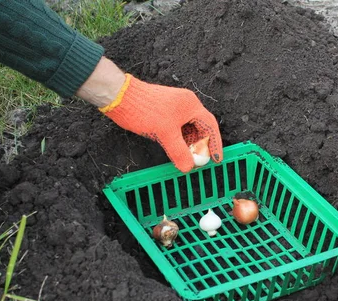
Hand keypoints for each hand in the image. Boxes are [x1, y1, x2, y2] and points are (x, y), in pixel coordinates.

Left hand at [99, 74, 221, 171]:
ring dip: (188, 144)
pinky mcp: (163, 112)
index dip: (215, 143)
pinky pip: (176, 128)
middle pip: (200, 128)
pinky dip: (178, 140)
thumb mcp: (165, 134)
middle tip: (199, 161)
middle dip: (200, 146)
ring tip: (186, 158)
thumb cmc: (144, 110)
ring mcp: (173, 107)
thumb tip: (188, 167)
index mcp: (191, 105)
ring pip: (187, 129)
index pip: (210, 126)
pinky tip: (174, 150)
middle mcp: (185, 104)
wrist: (120, 96)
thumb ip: (179, 152)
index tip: (217, 158)